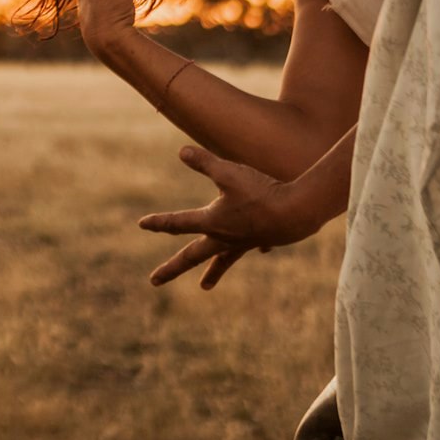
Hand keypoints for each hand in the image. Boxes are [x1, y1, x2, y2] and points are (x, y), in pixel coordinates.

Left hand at [138, 145, 318, 289]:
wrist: (298, 212)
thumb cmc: (261, 191)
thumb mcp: (229, 172)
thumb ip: (205, 162)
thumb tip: (181, 152)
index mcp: (212, 222)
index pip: (177, 223)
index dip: (158, 222)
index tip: (141, 224)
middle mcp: (224, 238)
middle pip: (192, 256)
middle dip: (172, 268)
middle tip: (153, 281)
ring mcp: (243, 242)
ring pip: (223, 261)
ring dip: (213, 272)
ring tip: (204, 287)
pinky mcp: (263, 239)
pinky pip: (253, 247)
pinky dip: (253, 248)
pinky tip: (260, 250)